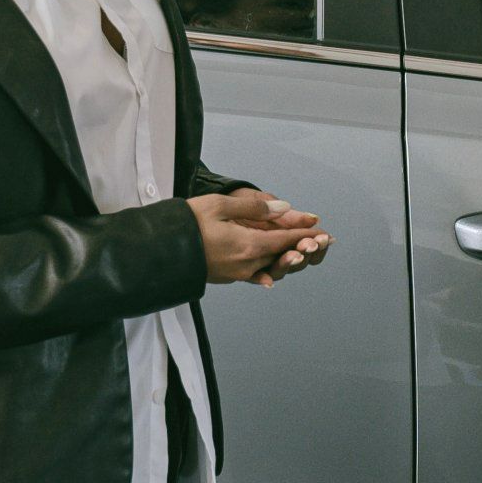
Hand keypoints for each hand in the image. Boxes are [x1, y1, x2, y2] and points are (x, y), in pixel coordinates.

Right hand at [190, 189, 328, 286]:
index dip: (305, 233)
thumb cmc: (186, 224)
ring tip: (303, 252)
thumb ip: (255, 208)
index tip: (322, 230)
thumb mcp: (220, 205)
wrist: (158, 250)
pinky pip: (253, 276)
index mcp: (248, 245)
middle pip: (283, 255)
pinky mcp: (226, 276)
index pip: (285, 239)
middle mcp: (246, 263)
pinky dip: (266, 273)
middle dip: (303, 246)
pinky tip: (271, 277)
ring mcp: (236, 273)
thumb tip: (283, 209)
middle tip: (323, 241)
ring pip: (271, 266)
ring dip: (288, 258)